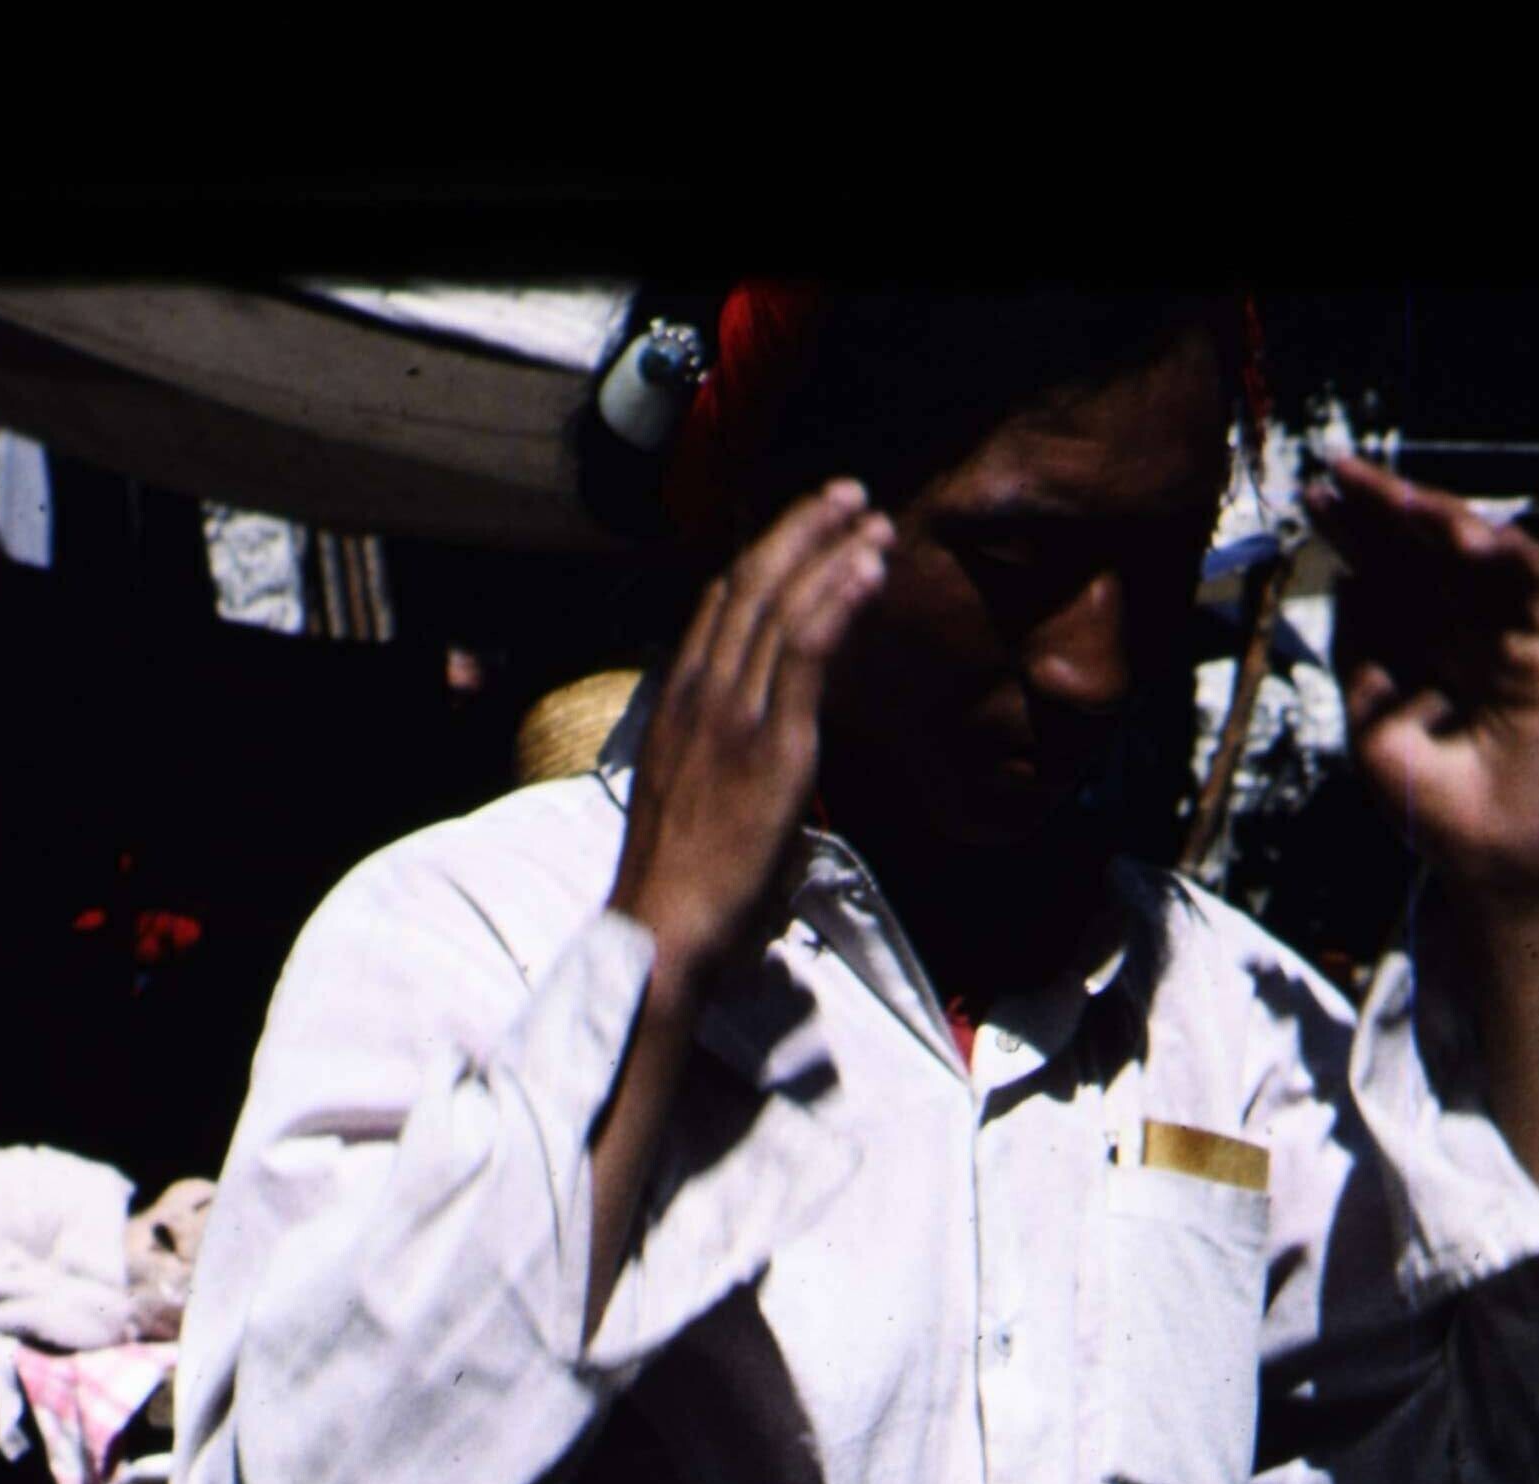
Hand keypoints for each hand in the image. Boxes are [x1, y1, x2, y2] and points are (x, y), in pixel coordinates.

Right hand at [608, 478, 893, 1008]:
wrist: (665, 933)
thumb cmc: (679, 895)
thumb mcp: (689, 810)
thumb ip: (719, 772)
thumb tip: (754, 783)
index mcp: (678, 705)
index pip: (717, 608)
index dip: (762, 560)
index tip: (800, 533)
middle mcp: (700, 694)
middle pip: (751, 584)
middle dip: (802, 529)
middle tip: (848, 496)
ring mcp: (734, 715)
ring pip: (782, 604)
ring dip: (832, 550)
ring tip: (874, 518)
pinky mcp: (772, 744)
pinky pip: (808, 650)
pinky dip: (840, 598)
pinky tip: (869, 567)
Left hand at [1311, 453, 1538, 919]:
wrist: (1492, 864)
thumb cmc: (1436, 808)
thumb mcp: (1370, 723)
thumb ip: (1358, 653)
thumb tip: (1346, 580)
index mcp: (1424, 642)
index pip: (1389, 570)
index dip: (1353, 533)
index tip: (1312, 499)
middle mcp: (1468, 625)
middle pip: (1426, 549)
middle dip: (1384, 508)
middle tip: (1340, 474)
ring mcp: (1511, 629)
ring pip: (1479, 549)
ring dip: (1437, 517)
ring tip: (1391, 498)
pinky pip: (1535, 577)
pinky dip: (1504, 549)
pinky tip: (1461, 537)